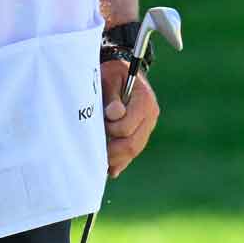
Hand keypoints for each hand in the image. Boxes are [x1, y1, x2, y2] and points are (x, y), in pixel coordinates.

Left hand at [99, 59, 159, 178]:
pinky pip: (133, 151)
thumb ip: (112, 96)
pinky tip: (110, 169)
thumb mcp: (110, 77)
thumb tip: (114, 114)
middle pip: (132, 144)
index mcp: (144, 100)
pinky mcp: (142, 132)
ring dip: (116, 159)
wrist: (122, 72)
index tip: (99, 124)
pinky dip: (121, 161)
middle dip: (112, 152)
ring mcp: (148, 126)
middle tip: (93, 154)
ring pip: (134, 150)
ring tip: (98, 164)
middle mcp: (151, 115)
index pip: (126, 128)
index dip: (110, 131)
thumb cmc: (113, 73)